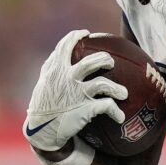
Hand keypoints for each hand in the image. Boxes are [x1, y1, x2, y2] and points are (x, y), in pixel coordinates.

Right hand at [23, 29, 127, 150]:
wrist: (41, 131)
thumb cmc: (43, 104)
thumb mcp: (44, 82)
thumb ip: (53, 68)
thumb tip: (60, 53)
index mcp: (56, 70)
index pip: (65, 46)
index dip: (76, 36)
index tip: (85, 33)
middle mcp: (67, 78)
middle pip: (91, 62)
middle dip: (105, 60)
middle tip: (110, 63)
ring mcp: (77, 94)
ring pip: (103, 84)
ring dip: (116, 89)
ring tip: (123, 93)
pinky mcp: (85, 109)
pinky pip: (106, 106)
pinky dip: (115, 111)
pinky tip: (120, 117)